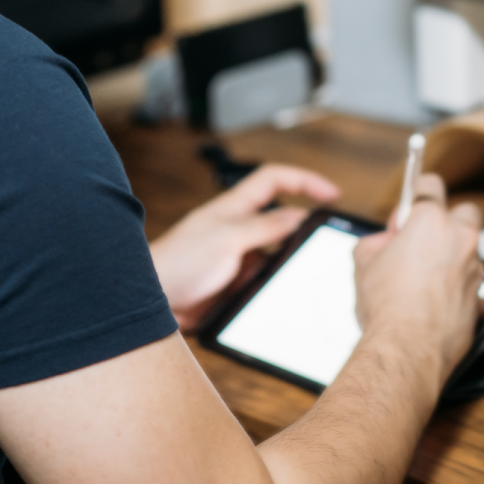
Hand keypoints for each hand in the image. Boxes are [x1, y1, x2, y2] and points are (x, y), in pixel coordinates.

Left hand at [151, 164, 340, 330]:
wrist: (152, 303)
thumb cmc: (178, 263)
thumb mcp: (228, 239)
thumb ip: (264, 227)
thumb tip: (298, 217)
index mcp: (234, 208)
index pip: (274, 180)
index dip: (304, 180)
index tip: (331, 193)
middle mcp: (238, 229)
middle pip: (282, 218)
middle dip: (305, 228)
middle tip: (327, 242)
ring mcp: (237, 257)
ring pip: (277, 253)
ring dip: (290, 262)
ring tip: (306, 275)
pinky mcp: (234, 284)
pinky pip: (265, 280)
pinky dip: (276, 286)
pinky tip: (283, 297)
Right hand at [353, 174, 483, 385]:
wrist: (407, 349)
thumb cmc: (385, 305)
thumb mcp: (363, 262)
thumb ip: (378, 241)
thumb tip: (386, 243)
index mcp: (431, 221)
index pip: (429, 185)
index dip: (414, 197)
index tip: (406, 214)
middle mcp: (460, 238)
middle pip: (465, 211)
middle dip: (448, 220)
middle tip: (422, 241)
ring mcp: (475, 268)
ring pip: (469, 250)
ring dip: (452, 256)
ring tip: (423, 279)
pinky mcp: (480, 297)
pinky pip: (469, 281)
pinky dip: (455, 286)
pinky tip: (432, 302)